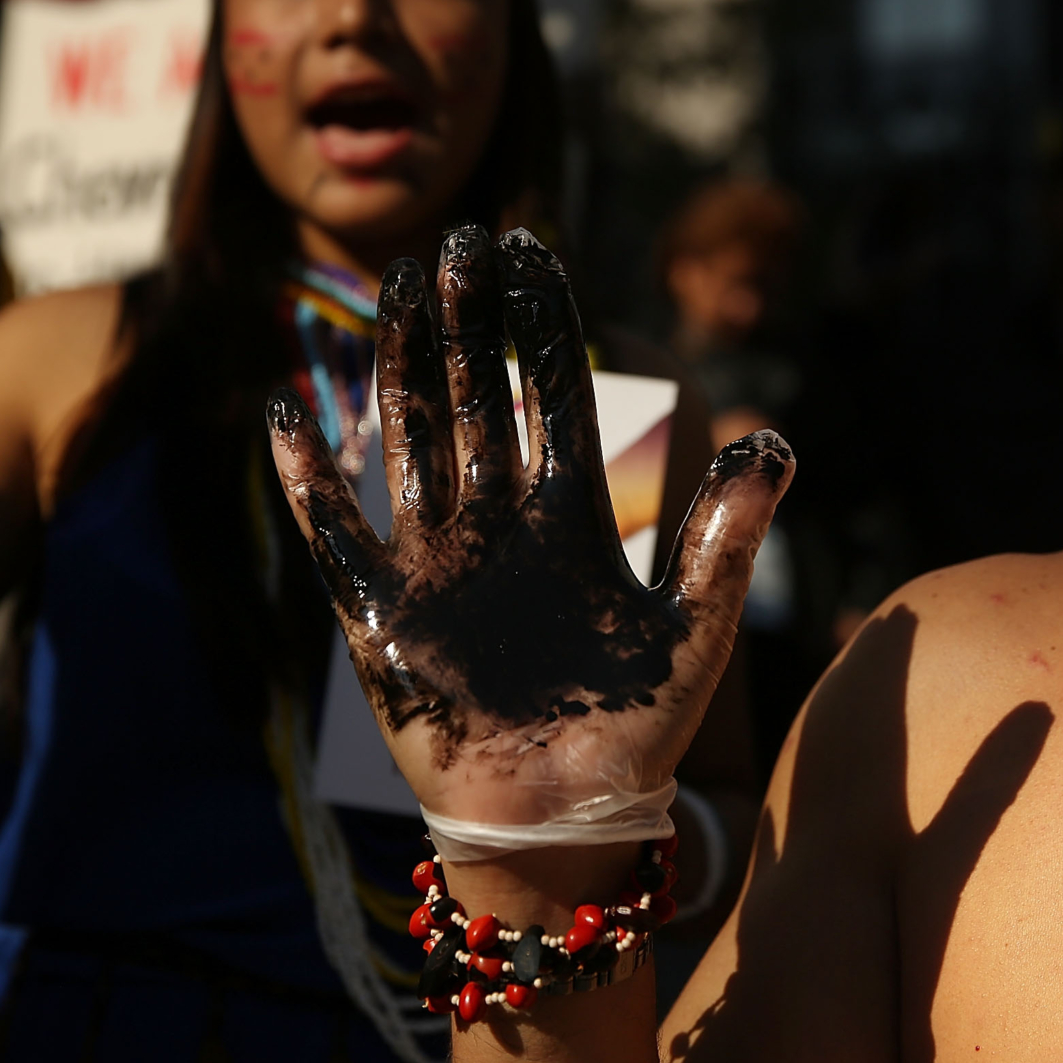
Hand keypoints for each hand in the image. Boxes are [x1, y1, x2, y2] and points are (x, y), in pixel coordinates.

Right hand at [268, 226, 792, 849]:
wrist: (566, 821)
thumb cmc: (638, 733)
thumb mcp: (694, 629)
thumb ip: (726, 537)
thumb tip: (775, 439)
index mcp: (569, 519)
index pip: (550, 394)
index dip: (540, 325)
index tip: (528, 249)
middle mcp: (499, 526)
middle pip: (473, 397)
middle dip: (464, 320)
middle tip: (456, 242)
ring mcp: (436, 564)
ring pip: (409, 439)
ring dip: (398, 363)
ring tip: (393, 285)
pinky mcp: (381, 614)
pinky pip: (335, 534)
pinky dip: (308, 477)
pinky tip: (286, 411)